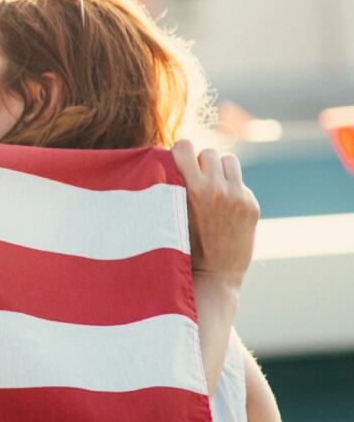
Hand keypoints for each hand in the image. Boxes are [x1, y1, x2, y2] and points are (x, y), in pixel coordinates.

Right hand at [173, 140, 257, 284]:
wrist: (213, 275)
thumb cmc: (181, 245)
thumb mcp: (170, 213)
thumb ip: (174, 186)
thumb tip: (173, 157)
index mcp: (190, 189)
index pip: (184, 146)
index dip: (179, 153)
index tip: (176, 163)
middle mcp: (216, 188)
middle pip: (208, 152)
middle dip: (201, 163)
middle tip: (195, 180)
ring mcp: (237, 196)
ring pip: (228, 161)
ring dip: (219, 170)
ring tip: (211, 188)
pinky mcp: (251, 205)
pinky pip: (240, 182)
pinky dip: (231, 189)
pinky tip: (223, 209)